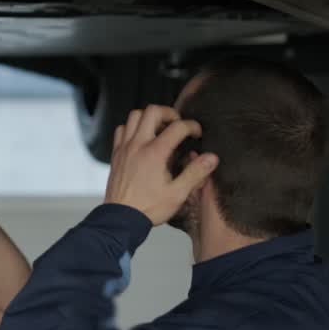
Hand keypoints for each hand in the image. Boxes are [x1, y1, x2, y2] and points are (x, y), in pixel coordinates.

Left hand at [104, 105, 218, 225]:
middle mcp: (138, 145)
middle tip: (178, 123)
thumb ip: (195, 173)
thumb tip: (212, 157)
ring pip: (134, 116)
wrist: (121, 218)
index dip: (192, 126)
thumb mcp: (178, 194)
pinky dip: (132, 127)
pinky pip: (122, 130)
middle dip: (169, 112)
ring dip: (149, 117)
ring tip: (160, 128)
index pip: (177, 127)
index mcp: (155, 153)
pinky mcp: (116, 154)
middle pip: (152, 111)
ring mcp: (124, 148)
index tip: (197, 133)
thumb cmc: (149, 207)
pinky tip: (141, 139)